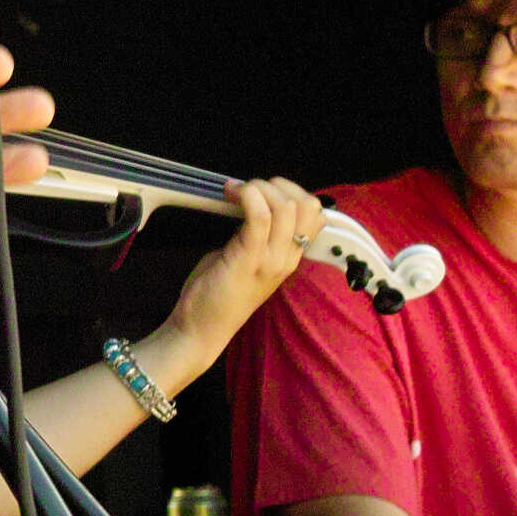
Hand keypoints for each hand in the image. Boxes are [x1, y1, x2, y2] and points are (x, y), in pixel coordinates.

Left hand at [163, 175, 327, 355]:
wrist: (200, 330)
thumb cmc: (217, 294)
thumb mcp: (246, 259)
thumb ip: (255, 235)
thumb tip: (251, 206)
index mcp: (289, 258)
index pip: (315, 215)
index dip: (292, 192)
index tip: (262, 190)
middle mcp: (287, 258)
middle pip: (306, 206)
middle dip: (276, 185)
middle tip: (248, 189)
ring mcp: (270, 259)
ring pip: (286, 207)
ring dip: (259, 188)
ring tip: (236, 191)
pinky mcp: (248, 258)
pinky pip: (259, 217)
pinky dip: (247, 196)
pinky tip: (230, 194)